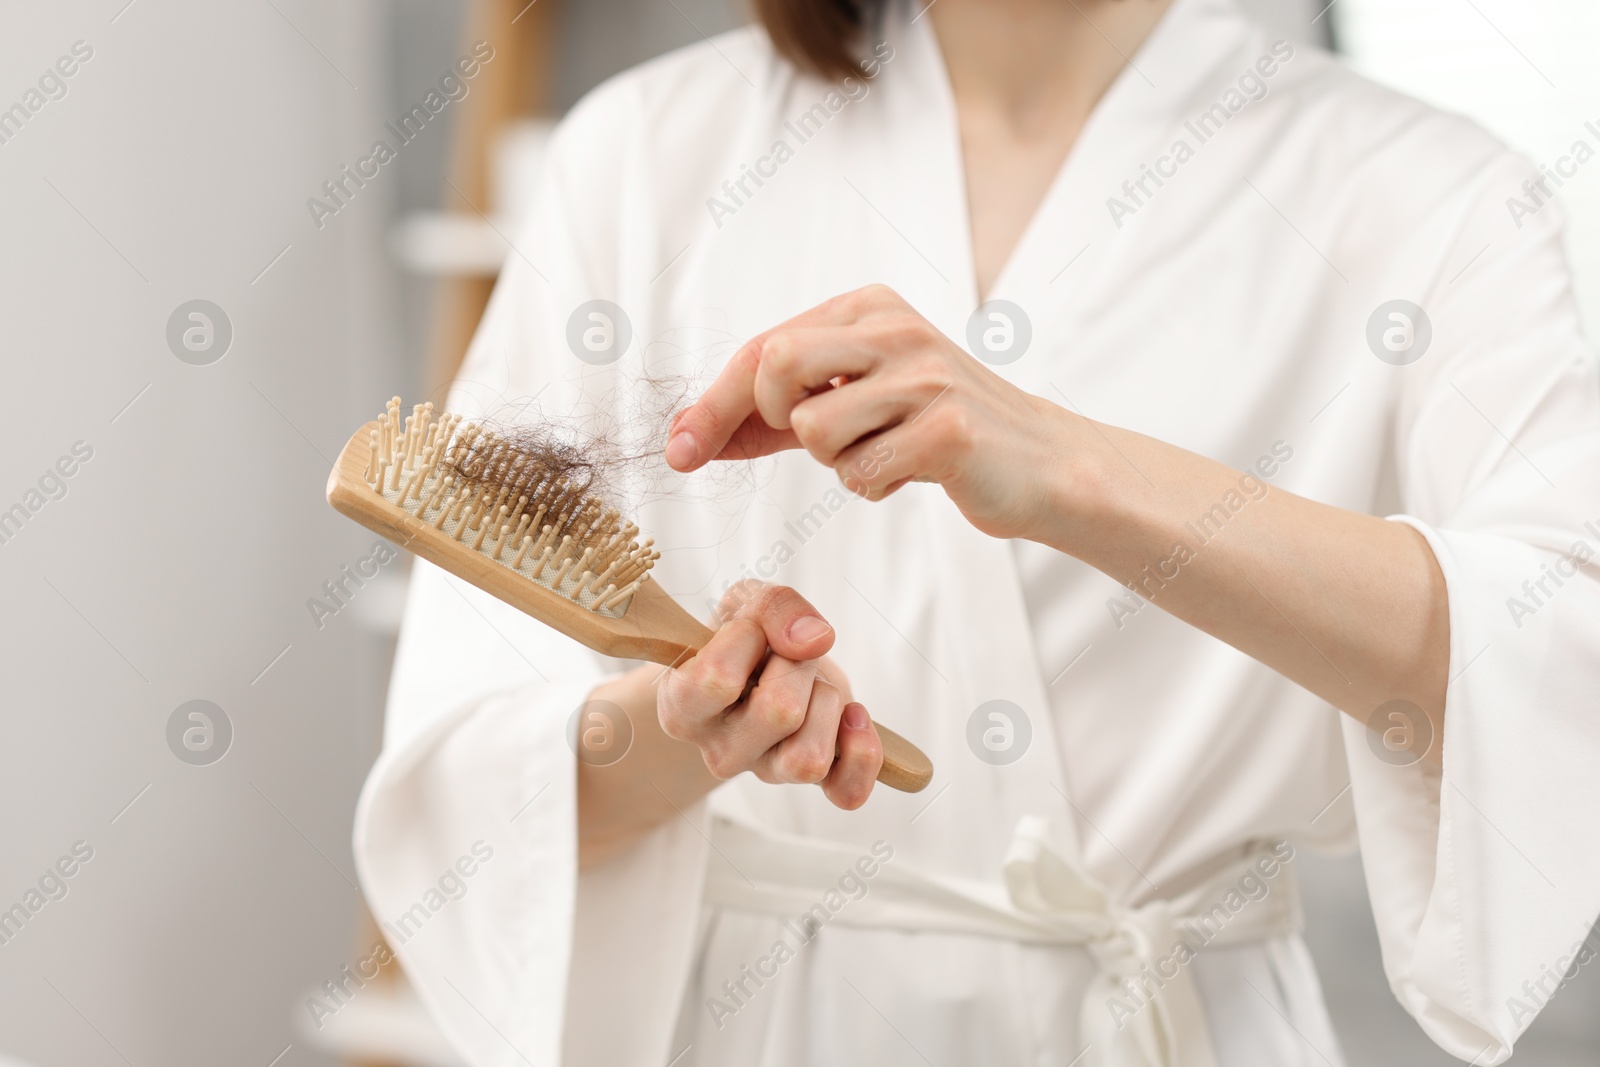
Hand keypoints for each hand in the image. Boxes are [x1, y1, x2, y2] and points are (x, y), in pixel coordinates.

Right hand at [657, 581, 882, 809]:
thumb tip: (814, 641)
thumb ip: (773, 607)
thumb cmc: (745, 634)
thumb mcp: (746, 601)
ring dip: (827, 702)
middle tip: (786, 655)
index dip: (749, 638)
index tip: (748, 630)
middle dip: (799, 665)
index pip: (719, 678)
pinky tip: (855, 717)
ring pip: (809, 759)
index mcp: (682, 708)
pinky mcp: (812, 782)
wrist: (766, 662)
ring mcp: (765, 771)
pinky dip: (863, 753)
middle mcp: (719, 752)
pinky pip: (846, 792)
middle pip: (780, 713)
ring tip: (811, 685)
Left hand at [664, 284, 1071, 540]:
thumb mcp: (854, 403)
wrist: (1040, 461)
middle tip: (814, 438)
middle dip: (772, 419)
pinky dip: (874, 485)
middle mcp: (895, 328)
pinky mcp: (949, 429)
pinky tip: (913, 471)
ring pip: (814, 430)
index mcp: (868, 307)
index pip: (764, 348)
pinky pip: (862, 472)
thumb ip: (775, 413)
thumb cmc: (935, 429)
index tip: (678, 452)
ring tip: (885, 452)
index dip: (711, 404)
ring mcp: (926, 375)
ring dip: (837, 463)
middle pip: (775, 365)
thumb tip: (688, 436)